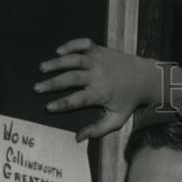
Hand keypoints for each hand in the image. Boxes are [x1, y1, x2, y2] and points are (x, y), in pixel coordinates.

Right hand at [34, 38, 160, 141]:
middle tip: (37, 88)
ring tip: (42, 69)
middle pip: (71, 78)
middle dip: (52, 83)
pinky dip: (70, 45)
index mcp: (101, 94)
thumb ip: (98, 129)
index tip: (48, 107)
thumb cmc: (128, 101)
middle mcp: (98, 76)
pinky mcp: (99, 50)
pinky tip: (58, 51)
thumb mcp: (117, 119)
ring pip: (74, 59)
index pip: (78, 100)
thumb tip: (79, 138)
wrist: (144, 78)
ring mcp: (98, 61)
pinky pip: (83, 44)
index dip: (63, 104)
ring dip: (56, 63)